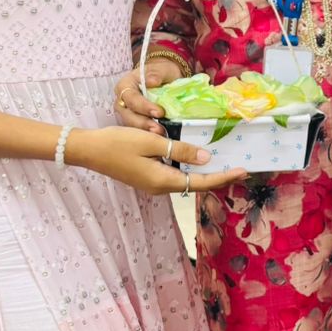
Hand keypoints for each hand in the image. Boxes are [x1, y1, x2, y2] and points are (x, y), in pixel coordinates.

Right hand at [70, 126, 246, 195]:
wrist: (89, 150)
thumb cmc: (118, 144)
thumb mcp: (152, 142)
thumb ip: (180, 150)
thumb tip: (206, 158)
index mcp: (163, 181)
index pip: (200, 182)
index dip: (223, 177)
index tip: (242, 171)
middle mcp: (160, 187)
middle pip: (195, 184)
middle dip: (217, 177)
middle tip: (238, 168)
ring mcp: (152, 184)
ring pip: (185, 180)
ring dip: (204, 173)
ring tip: (223, 163)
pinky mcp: (147, 178)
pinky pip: (174, 175)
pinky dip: (189, 169)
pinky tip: (196, 160)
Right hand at [114, 57, 181, 135]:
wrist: (163, 78)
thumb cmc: (160, 73)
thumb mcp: (161, 69)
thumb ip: (156, 74)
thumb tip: (152, 81)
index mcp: (125, 85)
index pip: (131, 98)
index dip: (144, 106)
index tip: (159, 112)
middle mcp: (122, 101)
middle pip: (128, 115)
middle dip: (143, 124)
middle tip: (158, 130)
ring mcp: (127, 113)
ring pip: (132, 125)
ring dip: (145, 132)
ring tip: (160, 135)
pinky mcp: (134, 122)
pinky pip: (138, 131)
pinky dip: (148, 135)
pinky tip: (159, 138)